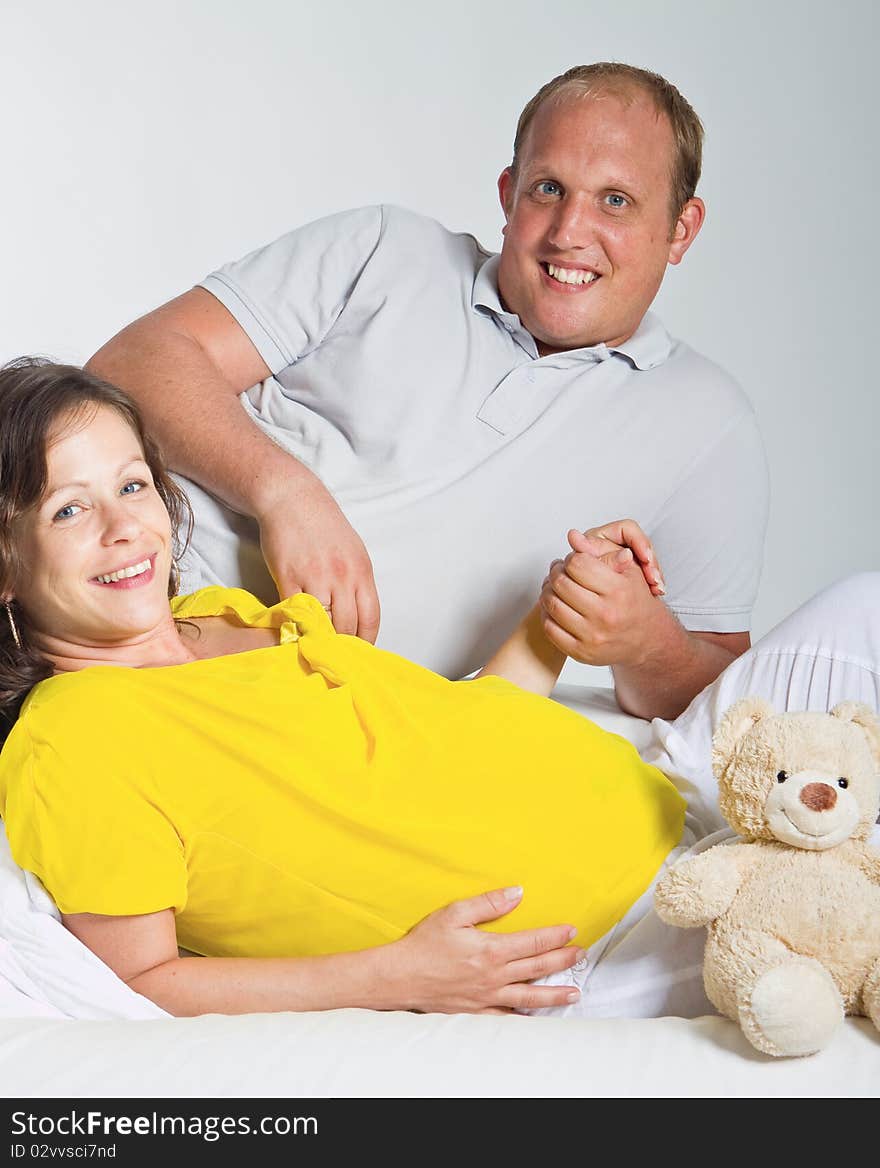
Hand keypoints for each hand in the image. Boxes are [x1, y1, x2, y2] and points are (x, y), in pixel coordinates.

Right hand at [256, 474, 379, 642]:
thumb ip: (356, 583)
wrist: (292, 498)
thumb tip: (357, 615)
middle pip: (347, 626)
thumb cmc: (323, 526)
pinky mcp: (288, 576)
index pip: (370, 618)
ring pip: (321, 623)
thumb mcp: (353, 552)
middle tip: (334, 655)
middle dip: (341, 645)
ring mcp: (315, 577)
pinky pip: (294, 611)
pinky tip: (294, 630)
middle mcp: (342, 576)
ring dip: (317, 638)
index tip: (357, 652)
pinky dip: (295, 624)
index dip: (365, 641)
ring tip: (315, 647)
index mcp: (362, 571)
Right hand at [391, 887, 584, 1013]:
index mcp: (491, 950)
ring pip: (529, 997)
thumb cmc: (424, 943)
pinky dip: (525, 1017)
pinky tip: (536, 1016)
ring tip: (575, 993)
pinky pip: (507, 1017)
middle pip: (537, 968)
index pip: (533, 942)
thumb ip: (489, 904)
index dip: (556, 936)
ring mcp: (487, 997)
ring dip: (555, 994)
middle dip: (563, 960)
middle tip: (581, 955)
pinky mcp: (476, 1012)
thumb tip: (517, 893)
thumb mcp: (454, 914)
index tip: (572, 931)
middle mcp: (494, 976)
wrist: (400, 977)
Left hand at [540, 527, 663, 666]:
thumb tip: (573, 536)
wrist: (647, 640)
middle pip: (561, 583)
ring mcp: (592, 636)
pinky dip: (547, 614)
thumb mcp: (628, 571)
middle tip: (558, 570)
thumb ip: (600, 551)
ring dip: (547, 591)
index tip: (573, 561)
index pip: (577, 564)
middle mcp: (605, 614)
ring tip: (554, 586)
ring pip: (552, 605)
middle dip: (556, 572)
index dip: (571, 559)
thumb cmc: (636, 601)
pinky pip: (550, 629)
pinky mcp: (581, 652)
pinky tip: (555, 606)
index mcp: (618, 590)